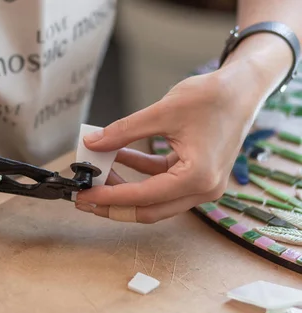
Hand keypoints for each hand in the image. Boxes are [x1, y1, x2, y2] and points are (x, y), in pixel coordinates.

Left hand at [75, 69, 261, 222]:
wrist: (243, 88)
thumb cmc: (212, 97)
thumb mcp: (161, 112)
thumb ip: (123, 131)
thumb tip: (92, 143)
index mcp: (198, 177)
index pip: (144, 197)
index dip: (110, 196)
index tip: (84, 195)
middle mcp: (202, 189)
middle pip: (148, 210)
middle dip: (113, 205)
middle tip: (83, 198)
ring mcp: (200, 186)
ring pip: (153, 200)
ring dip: (124, 188)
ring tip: (96, 174)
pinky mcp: (195, 177)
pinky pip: (160, 183)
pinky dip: (139, 173)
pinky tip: (116, 158)